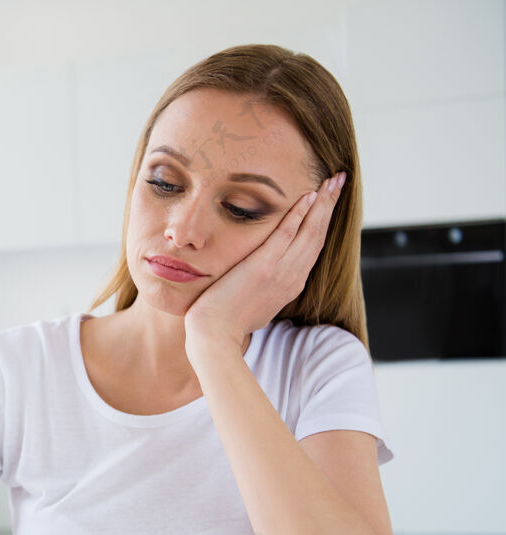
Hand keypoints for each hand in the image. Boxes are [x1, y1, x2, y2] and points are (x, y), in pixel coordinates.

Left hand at [183, 171, 346, 359]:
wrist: (213, 336)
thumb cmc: (226, 323)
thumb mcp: (254, 306)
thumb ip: (264, 290)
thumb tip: (261, 283)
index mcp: (291, 285)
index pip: (313, 247)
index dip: (323, 222)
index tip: (328, 201)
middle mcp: (292, 277)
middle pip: (318, 234)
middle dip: (331, 205)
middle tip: (339, 180)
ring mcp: (280, 272)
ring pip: (310, 231)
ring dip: (323, 203)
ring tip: (333, 180)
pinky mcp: (264, 266)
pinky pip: (286, 234)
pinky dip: (300, 214)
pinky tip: (309, 196)